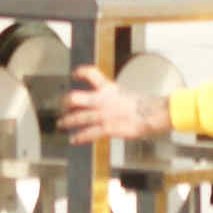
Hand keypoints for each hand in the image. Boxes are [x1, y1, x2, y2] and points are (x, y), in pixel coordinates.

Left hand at [56, 67, 171, 144]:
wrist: (152, 113)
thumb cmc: (144, 105)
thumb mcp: (126, 94)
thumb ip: (114, 97)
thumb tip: (111, 102)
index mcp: (108, 88)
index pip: (90, 73)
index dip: (80, 72)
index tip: (73, 74)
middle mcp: (102, 99)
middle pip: (75, 97)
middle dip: (66, 103)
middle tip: (63, 107)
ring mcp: (103, 114)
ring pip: (77, 117)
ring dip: (66, 121)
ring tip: (60, 124)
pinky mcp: (107, 128)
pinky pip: (88, 133)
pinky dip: (79, 137)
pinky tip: (73, 140)